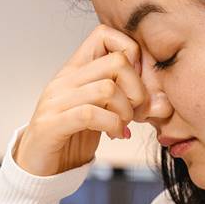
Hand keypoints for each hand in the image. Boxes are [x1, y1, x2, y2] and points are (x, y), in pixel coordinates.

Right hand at [14, 24, 147, 176]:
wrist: (39, 168)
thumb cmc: (73, 137)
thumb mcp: (107, 114)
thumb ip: (132, 104)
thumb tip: (164, 103)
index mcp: (76, 70)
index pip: (105, 34)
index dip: (131, 54)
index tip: (136, 83)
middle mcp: (65, 79)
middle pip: (117, 62)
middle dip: (138, 89)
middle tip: (136, 112)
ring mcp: (56, 100)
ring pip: (107, 88)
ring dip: (126, 111)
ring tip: (123, 125)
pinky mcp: (52, 124)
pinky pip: (91, 114)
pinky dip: (112, 125)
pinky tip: (115, 135)